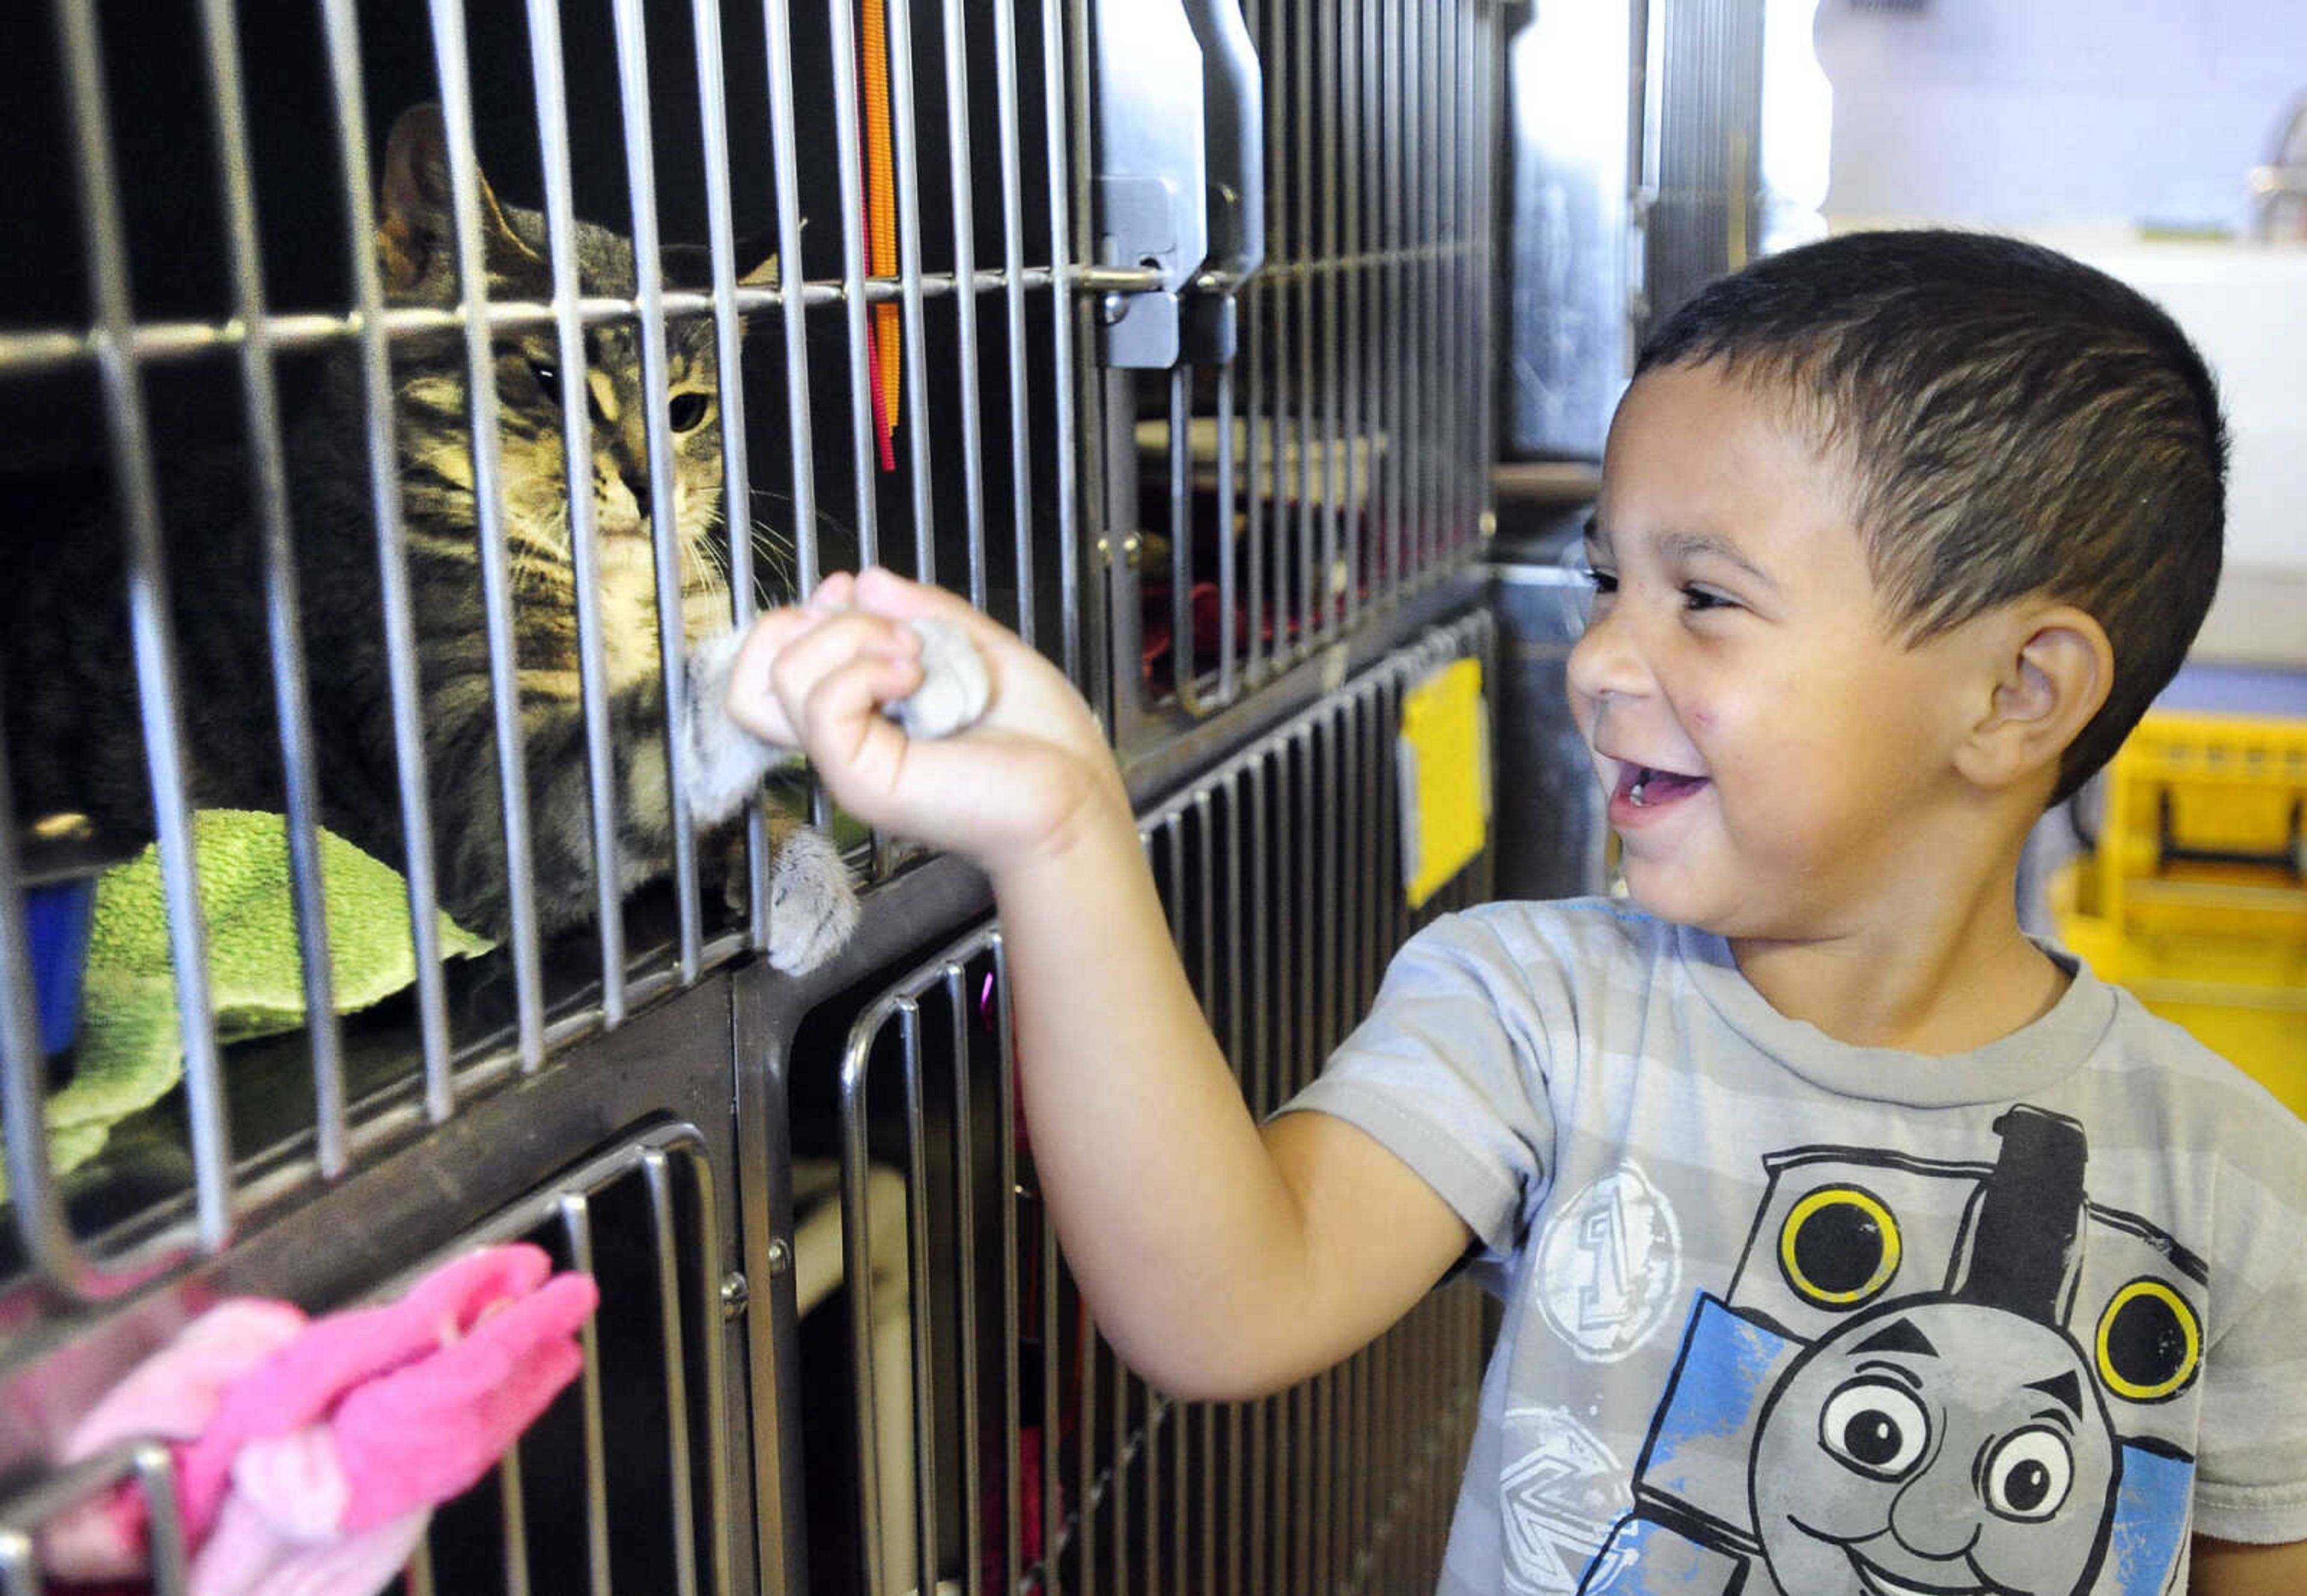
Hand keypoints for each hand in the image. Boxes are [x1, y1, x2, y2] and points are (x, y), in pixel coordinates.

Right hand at [725, 569, 1128, 878]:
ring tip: (915, 657)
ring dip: (851, 638)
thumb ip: (921, 612)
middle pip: (758, 665)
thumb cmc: (1042, 741)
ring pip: (783, 673)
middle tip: (898, 633)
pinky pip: (819, 703)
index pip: (776, 657)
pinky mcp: (859, 778)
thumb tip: (861, 580)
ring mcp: (846, 760)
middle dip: (823, 619)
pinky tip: (916, 676)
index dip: (807, 612)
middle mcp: (844, 736)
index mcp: (861, 709)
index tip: (860, 595)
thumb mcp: (979, 647)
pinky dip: (863, 669)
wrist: (1076, 798)